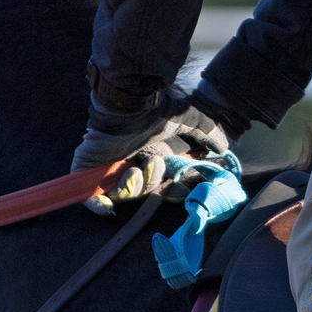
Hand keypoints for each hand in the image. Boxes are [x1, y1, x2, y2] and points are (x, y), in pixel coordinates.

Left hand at [71, 90, 231, 212]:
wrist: (127, 104)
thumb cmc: (154, 110)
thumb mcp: (187, 120)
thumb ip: (206, 133)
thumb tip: (225, 147)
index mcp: (148, 156)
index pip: (157, 184)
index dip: (167, 190)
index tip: (176, 190)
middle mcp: (128, 163)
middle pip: (141, 191)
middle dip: (149, 184)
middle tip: (152, 164)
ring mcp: (106, 168)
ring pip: (121, 194)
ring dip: (131, 187)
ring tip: (133, 169)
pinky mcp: (86, 170)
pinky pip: (89, 198)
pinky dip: (97, 205)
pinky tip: (106, 207)